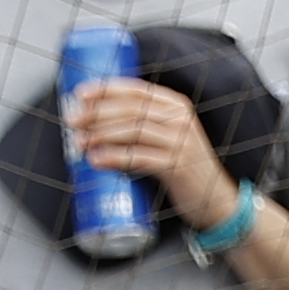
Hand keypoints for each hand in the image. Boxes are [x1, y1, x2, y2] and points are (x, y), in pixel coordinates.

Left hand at [69, 76, 234, 226]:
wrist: (217, 200)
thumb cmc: (183, 168)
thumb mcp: (167, 137)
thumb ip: (141, 126)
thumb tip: (92, 123)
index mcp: (175, 105)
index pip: (136, 89)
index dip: (105, 89)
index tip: (80, 95)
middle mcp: (180, 119)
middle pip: (131, 109)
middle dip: (96, 113)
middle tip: (72, 121)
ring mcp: (181, 142)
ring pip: (133, 131)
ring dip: (100, 135)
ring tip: (79, 142)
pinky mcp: (178, 167)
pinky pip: (140, 158)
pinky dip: (115, 158)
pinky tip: (97, 160)